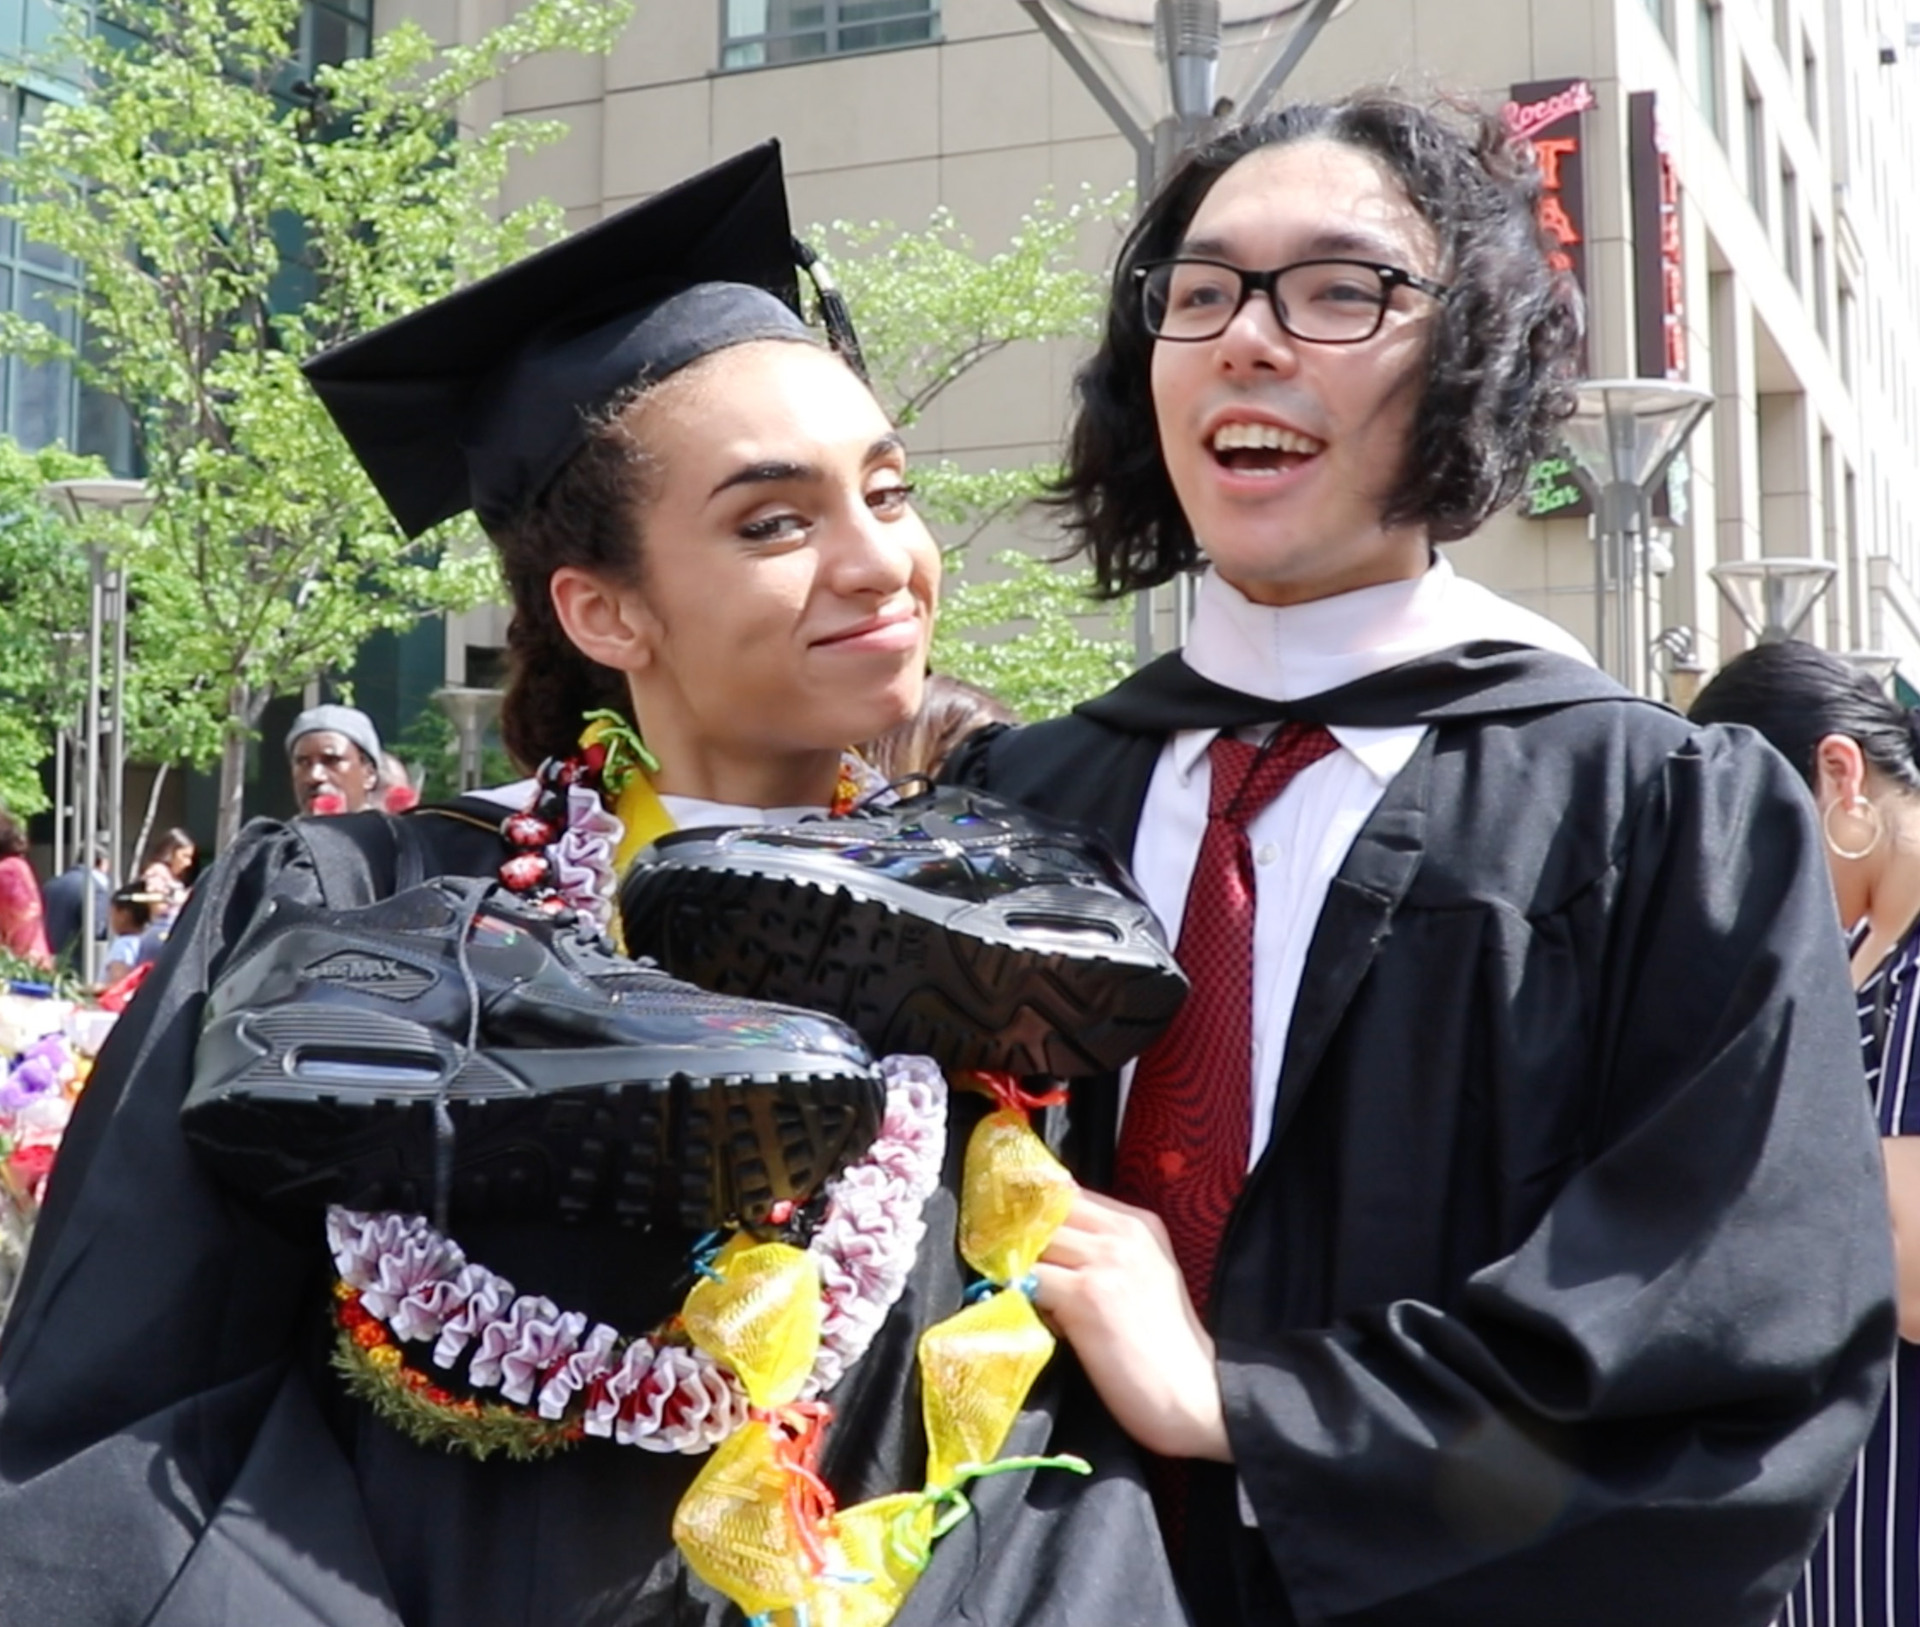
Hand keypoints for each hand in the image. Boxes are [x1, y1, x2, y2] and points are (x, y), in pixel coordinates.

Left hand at [1033, 1188, 1231, 1461]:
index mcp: (1139, 1224)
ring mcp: (1104, 1261)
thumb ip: (1102, 1252)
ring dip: (1015, 1262)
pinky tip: (1028, 1312)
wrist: (1194, 1394)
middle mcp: (1122, 1234)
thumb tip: (1045, 1244)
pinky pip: (1031, 1278)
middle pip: (1046, 1210)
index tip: (1011, 1227)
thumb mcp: (1143, 1276)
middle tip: (998, 1257)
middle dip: (1018, 1232)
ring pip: (1034, 1240)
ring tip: (1012, 1287)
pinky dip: (1020, 1293)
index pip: (1068, 1193)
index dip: (1034, 1209)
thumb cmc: (1164, 1346)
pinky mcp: (1086, 1295)